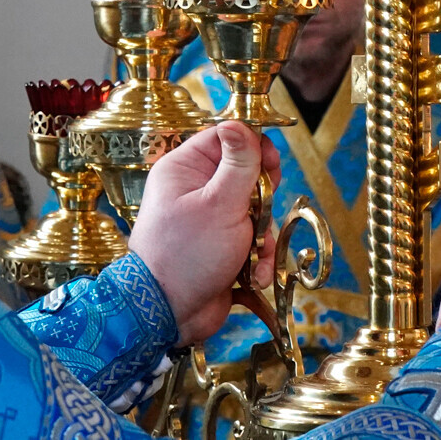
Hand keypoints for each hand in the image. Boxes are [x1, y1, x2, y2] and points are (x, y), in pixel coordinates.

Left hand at [127, 121, 279, 345]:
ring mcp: (208, 219)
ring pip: (254, 211)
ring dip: (262, 235)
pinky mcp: (221, 247)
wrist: (168, 315)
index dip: (253, 146)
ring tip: (255, 254)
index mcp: (185, 169)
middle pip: (245, 174)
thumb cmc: (186, 254)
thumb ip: (239, 165)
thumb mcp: (219, 204)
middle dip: (263, 198)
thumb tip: (241, 125)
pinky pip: (251, 240)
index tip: (272, 164)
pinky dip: (258, 258)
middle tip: (263, 211)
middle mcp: (195, 189)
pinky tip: (254, 274)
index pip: (224, 138)